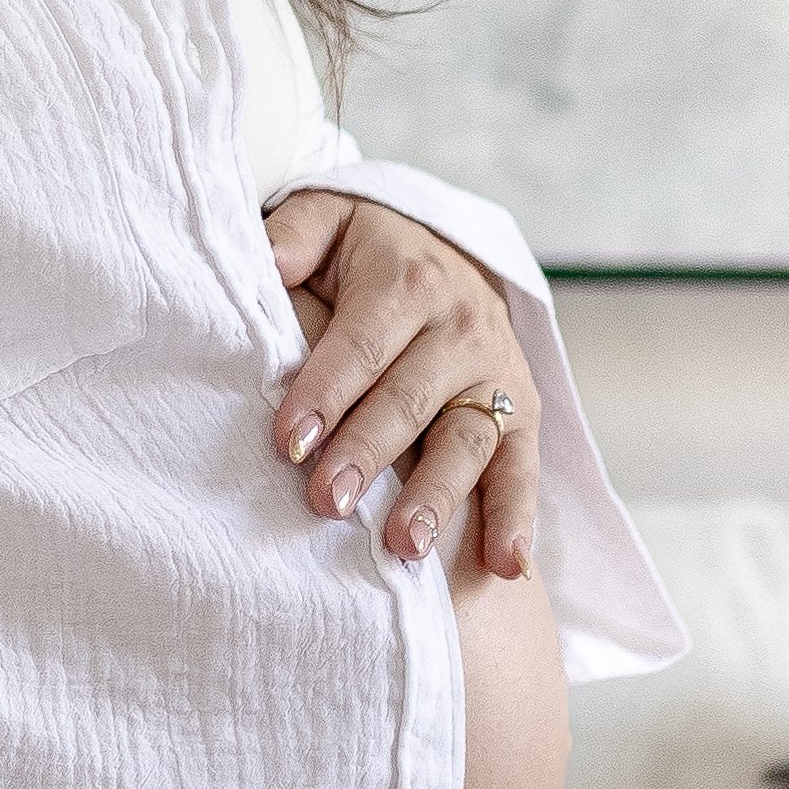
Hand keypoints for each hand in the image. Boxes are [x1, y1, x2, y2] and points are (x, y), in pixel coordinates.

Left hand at [261, 193, 539, 580]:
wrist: (447, 254)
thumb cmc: (364, 254)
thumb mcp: (328, 221)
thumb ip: (294, 235)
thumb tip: (265, 262)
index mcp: (408, 281)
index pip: (362, 344)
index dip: (325, 392)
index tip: (289, 441)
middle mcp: (461, 327)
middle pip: (410, 399)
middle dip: (368, 452)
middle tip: (326, 502)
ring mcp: (496, 375)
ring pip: (467, 441)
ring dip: (437, 497)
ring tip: (404, 547)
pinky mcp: (521, 413)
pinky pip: (523, 470)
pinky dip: (517, 519)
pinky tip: (506, 568)